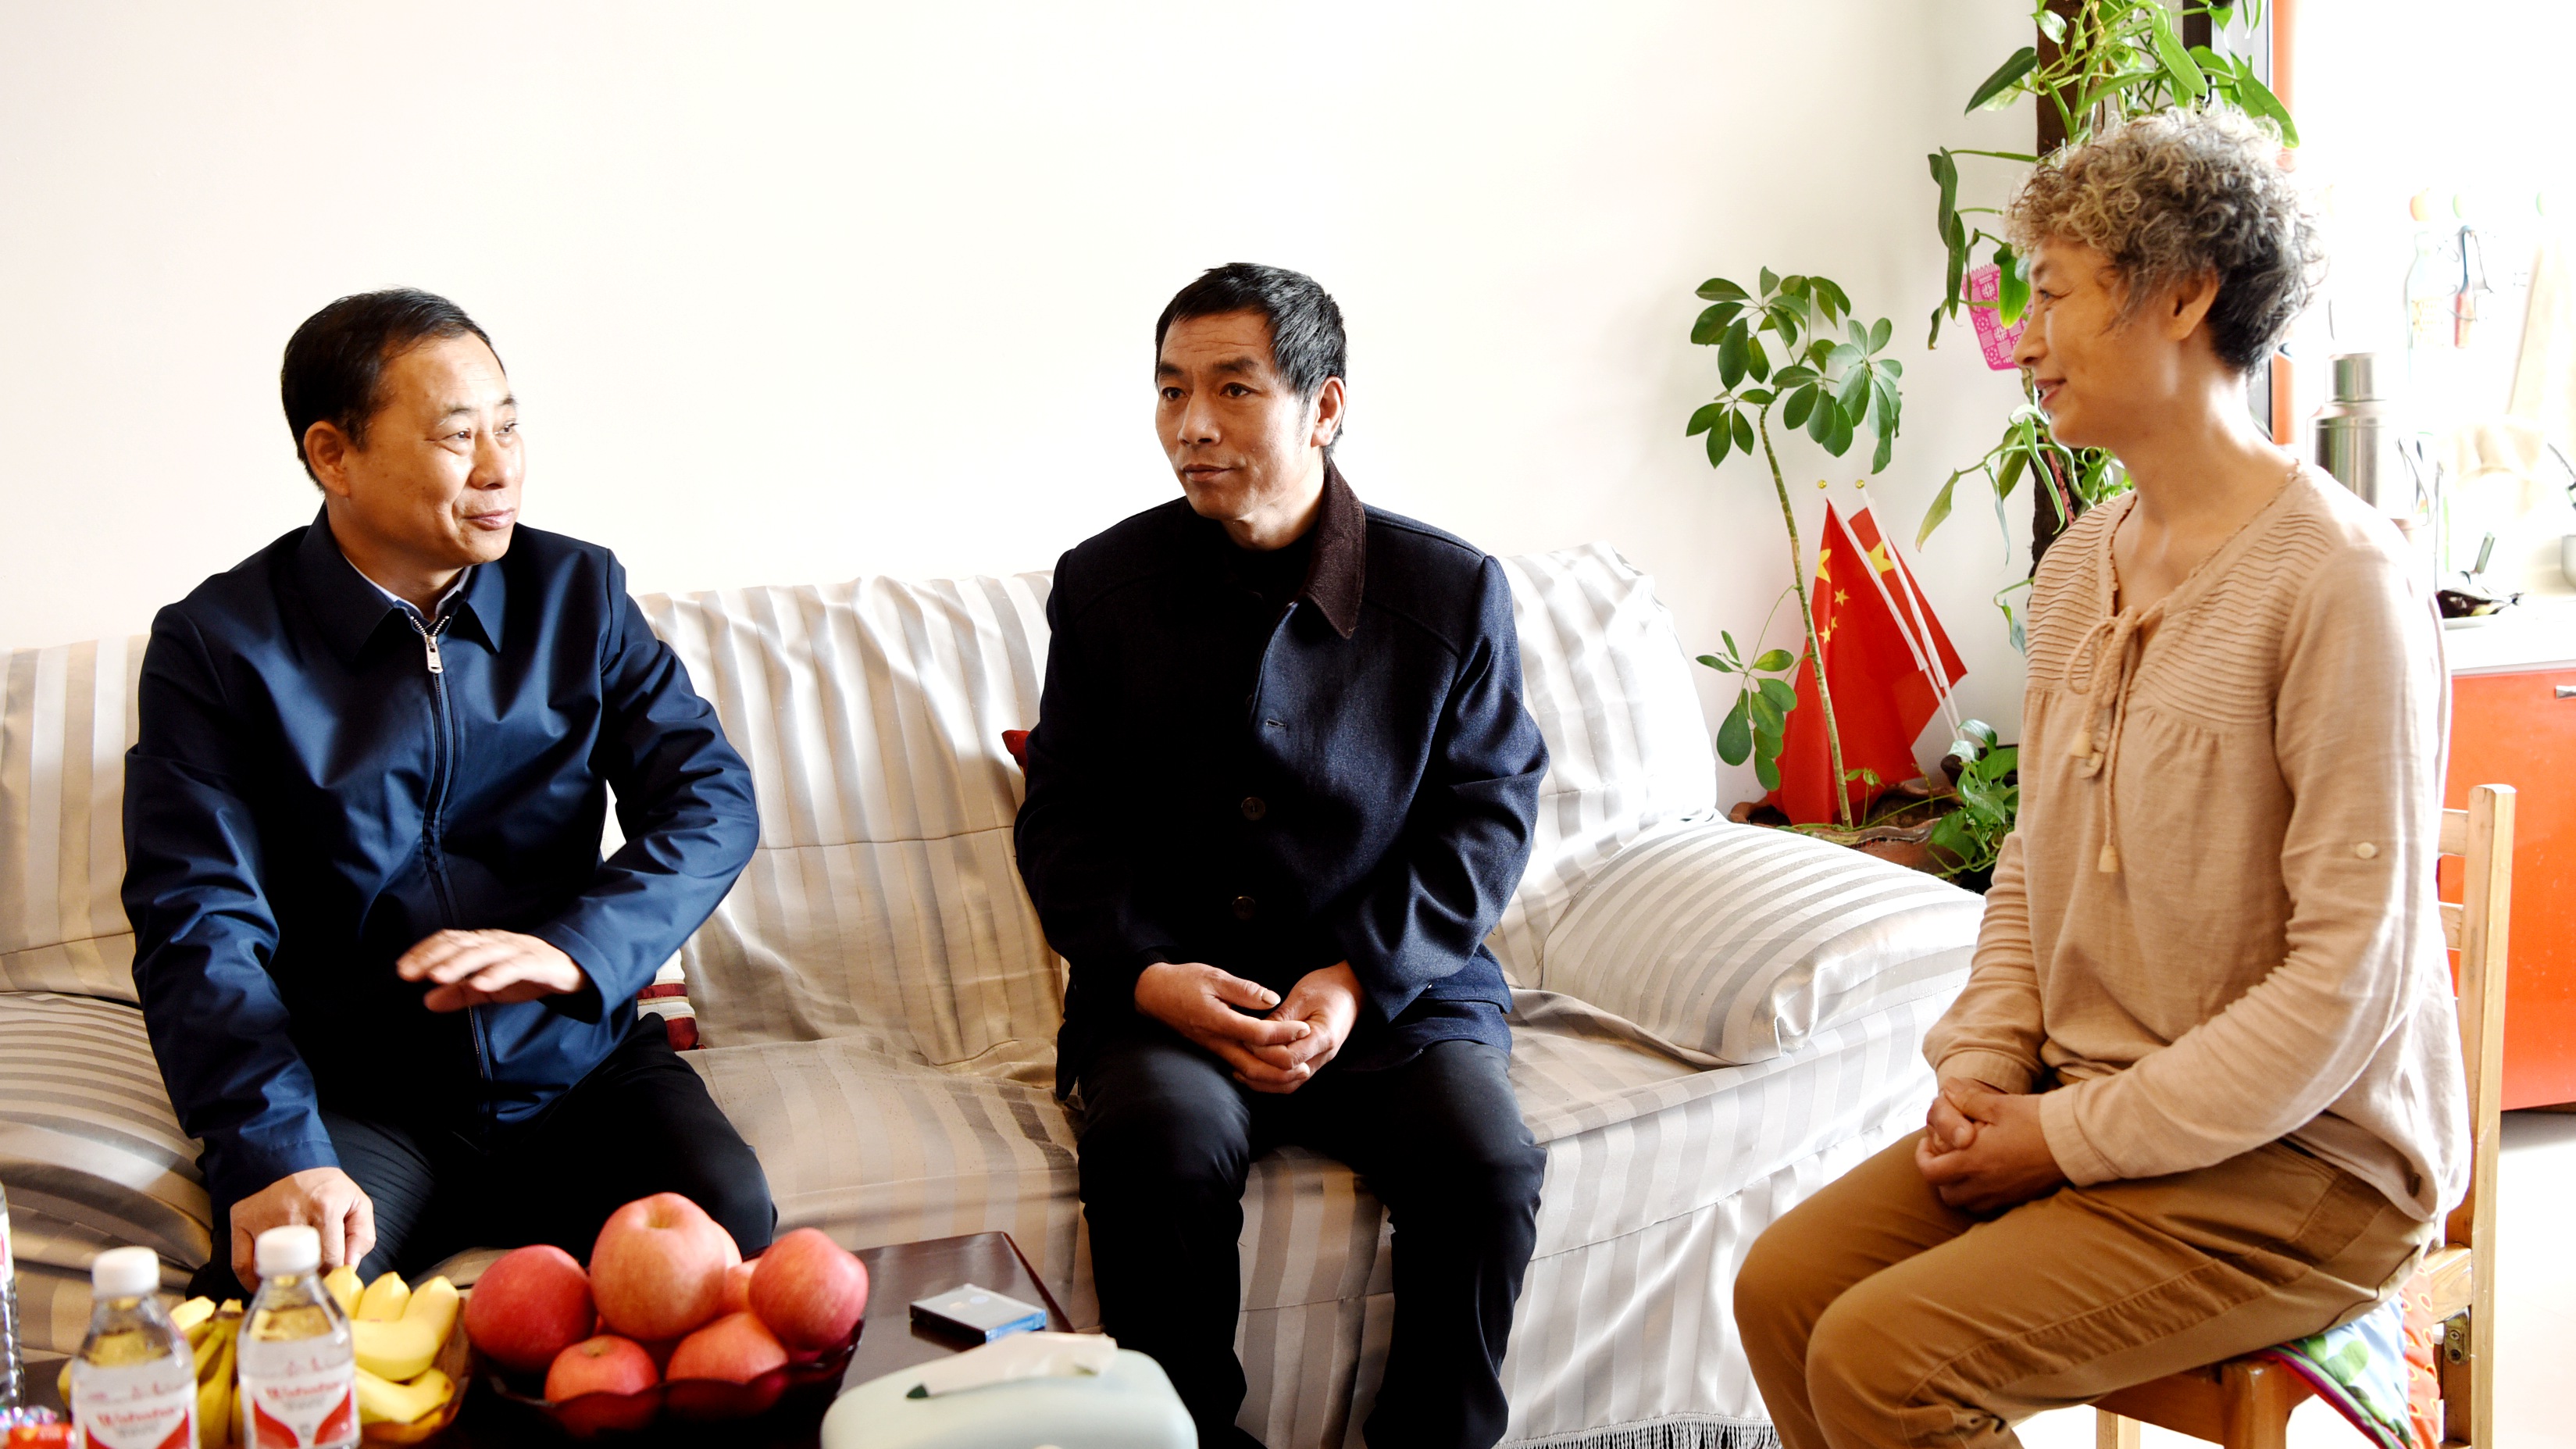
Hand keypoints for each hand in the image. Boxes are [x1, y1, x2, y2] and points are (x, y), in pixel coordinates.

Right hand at [230, 1167, 372, 1290]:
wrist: (285, 1159)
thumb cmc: (322, 1185)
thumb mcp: (355, 1201)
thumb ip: (362, 1235)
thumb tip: (350, 1266)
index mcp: (325, 1208)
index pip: (331, 1259)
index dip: (333, 1272)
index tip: (331, 1273)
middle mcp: (293, 1215)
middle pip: (302, 1267)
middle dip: (310, 1278)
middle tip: (313, 1278)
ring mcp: (263, 1222)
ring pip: (272, 1269)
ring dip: (282, 1280)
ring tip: (291, 1279)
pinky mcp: (240, 1224)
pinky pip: (242, 1265)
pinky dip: (252, 1280)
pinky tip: (263, 1283)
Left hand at [396, 930, 587, 1011]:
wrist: (575, 970)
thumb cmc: (528, 974)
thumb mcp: (490, 986)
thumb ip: (460, 992)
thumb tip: (427, 1001)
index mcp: (484, 943)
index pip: (450, 940)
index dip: (424, 951)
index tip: (402, 969)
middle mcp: (498, 941)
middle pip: (463, 944)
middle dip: (434, 958)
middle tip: (410, 974)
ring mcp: (519, 950)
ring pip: (485, 953)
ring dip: (460, 964)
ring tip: (438, 977)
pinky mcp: (539, 963)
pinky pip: (517, 966)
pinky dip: (498, 973)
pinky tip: (481, 985)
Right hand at [1134, 962, 1314, 1091]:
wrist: (1154, 995)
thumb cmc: (1184, 981)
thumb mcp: (1214, 976)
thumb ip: (1244, 990)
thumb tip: (1272, 999)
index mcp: (1220, 1022)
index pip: (1260, 1035)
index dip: (1285, 1033)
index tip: (1305, 1027)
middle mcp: (1219, 1042)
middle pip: (1256, 1068)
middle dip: (1284, 1070)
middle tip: (1308, 1064)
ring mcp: (1216, 1050)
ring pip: (1249, 1074)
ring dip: (1275, 1077)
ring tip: (1298, 1071)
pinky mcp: (1215, 1050)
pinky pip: (1241, 1069)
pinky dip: (1261, 1073)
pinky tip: (1276, 1068)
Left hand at [1243, 963, 1363, 1093]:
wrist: (1353, 989)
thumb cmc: (1328, 987)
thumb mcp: (1302, 995)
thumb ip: (1281, 1018)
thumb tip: (1256, 1034)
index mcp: (1324, 1037)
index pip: (1288, 1059)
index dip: (1263, 1051)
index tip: (1246, 1037)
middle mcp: (1324, 1055)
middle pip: (1288, 1078)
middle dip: (1260, 1070)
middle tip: (1237, 1055)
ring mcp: (1321, 1060)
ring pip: (1290, 1085)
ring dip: (1264, 1082)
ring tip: (1240, 1070)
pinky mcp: (1315, 1060)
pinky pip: (1293, 1079)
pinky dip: (1274, 1079)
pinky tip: (1256, 1069)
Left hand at [1913, 1080, 2067, 1214]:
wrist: (2078, 1140)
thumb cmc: (2037, 1120)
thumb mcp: (1999, 1105)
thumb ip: (1968, 1100)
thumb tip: (1946, 1090)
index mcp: (1974, 1160)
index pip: (1931, 1172)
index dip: (1922, 1158)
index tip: (1928, 1144)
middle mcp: (1986, 1184)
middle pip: (1947, 1194)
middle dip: (1940, 1177)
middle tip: (1946, 1156)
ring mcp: (2005, 1195)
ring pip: (1968, 1204)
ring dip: (1960, 1189)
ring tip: (1966, 1167)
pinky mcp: (2022, 1199)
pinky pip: (1991, 1207)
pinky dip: (1982, 1196)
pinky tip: (1990, 1176)